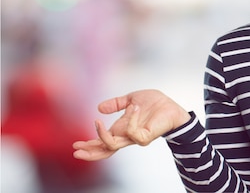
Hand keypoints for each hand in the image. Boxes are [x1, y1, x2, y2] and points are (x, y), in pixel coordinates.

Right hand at [72, 89, 190, 160]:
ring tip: (97, 122)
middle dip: (90, 151)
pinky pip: (131, 132)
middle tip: (76, 149)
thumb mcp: (132, 99)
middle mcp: (126, 136)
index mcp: (121, 129)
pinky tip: (134, 108)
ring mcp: (135, 138)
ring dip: (102, 134)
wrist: (173, 106)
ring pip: (113, 145)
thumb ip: (116, 104)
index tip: (75, 144)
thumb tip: (99, 108)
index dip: (90, 145)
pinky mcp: (145, 137)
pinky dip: (130, 119)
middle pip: (105, 150)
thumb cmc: (155, 104)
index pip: (103, 143)